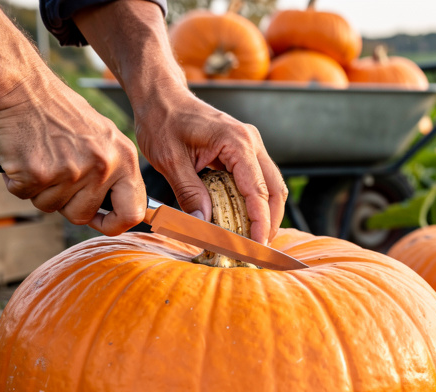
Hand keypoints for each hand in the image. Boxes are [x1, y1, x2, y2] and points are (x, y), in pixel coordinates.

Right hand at [0, 71, 145, 235]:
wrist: (19, 85)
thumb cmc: (57, 111)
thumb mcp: (101, 137)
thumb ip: (113, 171)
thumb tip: (120, 211)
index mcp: (124, 158)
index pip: (133, 212)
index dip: (114, 224)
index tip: (99, 220)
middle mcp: (102, 166)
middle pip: (81, 215)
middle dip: (64, 201)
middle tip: (54, 169)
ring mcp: (71, 171)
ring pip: (50, 206)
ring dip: (39, 189)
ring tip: (40, 155)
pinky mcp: (39, 173)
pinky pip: (24, 195)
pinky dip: (17, 180)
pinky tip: (21, 154)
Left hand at [133, 93, 287, 243]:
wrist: (161, 96)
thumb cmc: (162, 121)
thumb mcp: (169, 160)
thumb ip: (189, 192)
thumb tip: (204, 223)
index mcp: (236, 142)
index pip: (257, 190)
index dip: (259, 222)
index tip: (255, 246)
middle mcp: (250, 141)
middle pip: (274, 190)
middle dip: (269, 222)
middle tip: (257, 250)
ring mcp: (250, 145)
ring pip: (271, 186)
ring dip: (266, 214)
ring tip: (253, 240)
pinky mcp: (244, 151)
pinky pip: (259, 180)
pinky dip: (257, 202)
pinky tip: (245, 220)